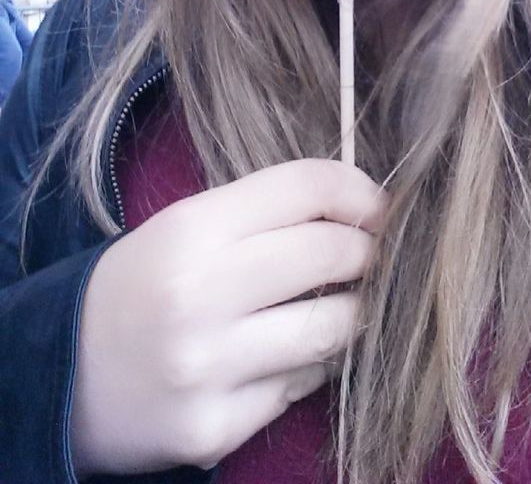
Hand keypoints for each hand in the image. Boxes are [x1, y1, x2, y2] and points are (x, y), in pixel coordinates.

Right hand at [70, 158, 383, 475]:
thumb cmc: (144, 285)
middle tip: (370, 253)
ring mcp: (207, 368)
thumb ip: (267, 212)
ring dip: (351, 312)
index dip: (358, 191)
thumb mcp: (187, 226)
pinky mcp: (214, 429)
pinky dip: (309, 367)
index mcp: (191, 229)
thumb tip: (362, 208)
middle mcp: (199, 296)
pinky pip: (300, 387)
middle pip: (331, 254)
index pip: (305, 187)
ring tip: (339, 303)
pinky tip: (286, 354)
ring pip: (332, 328)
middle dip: (367, 250)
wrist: (65, 376)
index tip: (379, 204)